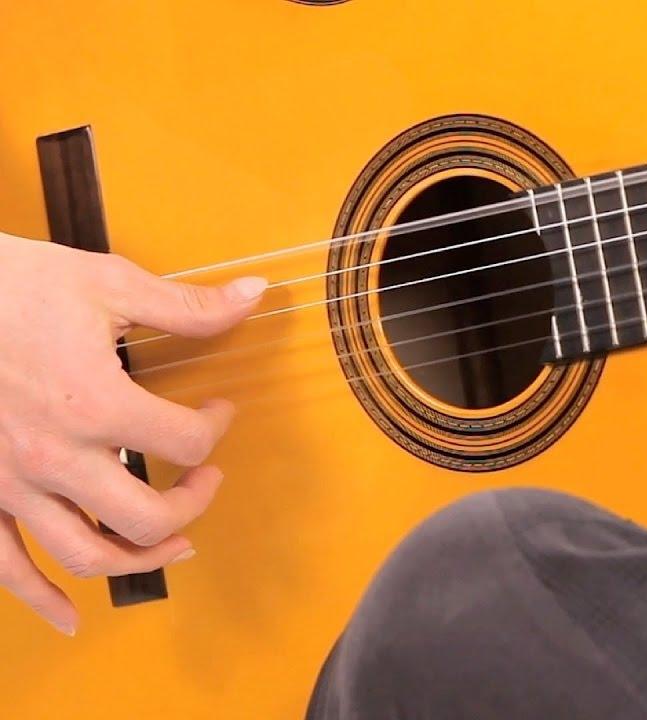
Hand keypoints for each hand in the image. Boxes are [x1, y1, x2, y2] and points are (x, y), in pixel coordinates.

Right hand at [0, 232, 264, 635]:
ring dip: (139, 559)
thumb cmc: (7, 284)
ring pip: (85, 555)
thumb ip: (185, 306)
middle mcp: (53, 455)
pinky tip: (69, 617)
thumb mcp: (104, 282)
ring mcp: (9, 482)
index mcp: (93, 403)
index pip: (184, 441)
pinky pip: (5, 567)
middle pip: (147, 517)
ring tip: (173, 545)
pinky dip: (40, 600)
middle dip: (191, 504)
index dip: (215, 427)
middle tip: (206, 481)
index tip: (217, 412)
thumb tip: (253, 295)